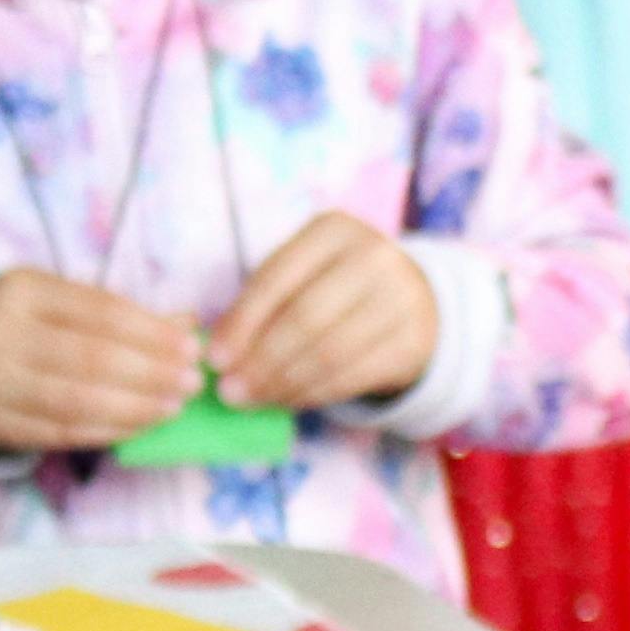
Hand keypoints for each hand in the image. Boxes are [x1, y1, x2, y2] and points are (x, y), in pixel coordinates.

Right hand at [0, 271, 202, 455]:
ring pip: (79, 401)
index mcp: (20, 290)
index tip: (192, 347)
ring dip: (137, 407)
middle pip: (93, 359)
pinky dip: (108, 430)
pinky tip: (140, 425)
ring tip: (174, 406)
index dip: (153, 333)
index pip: (101, 312)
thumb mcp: (56, 301)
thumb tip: (187, 325)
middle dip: (152, 373)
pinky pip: (62, 432)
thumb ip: (116, 312)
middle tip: (192, 382)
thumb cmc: (19, 324)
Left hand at [209, 212, 439, 413]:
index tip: (215, 359)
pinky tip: (289, 400)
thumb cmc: (336, 286)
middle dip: (260, 361)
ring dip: (283, 384)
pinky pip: (354, 376)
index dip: (241, 322)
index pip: (276, 278)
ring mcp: (401, 299)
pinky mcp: (414, 341)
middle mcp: (374, 257)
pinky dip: (314, 394)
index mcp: (333, 230)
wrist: (413, 300)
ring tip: (255, 399)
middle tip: (231, 391)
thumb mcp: (301, 275)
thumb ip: (261, 306)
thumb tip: (220, 357)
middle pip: (304, 318)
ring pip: (329, 352)